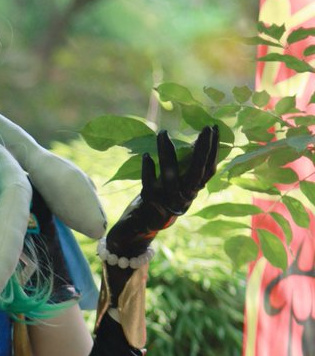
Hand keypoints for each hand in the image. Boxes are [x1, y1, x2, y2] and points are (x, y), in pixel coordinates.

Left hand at [106, 126, 218, 257]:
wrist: (140, 227)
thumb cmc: (160, 199)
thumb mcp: (176, 184)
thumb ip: (186, 167)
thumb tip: (199, 140)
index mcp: (192, 191)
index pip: (208, 170)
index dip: (214, 151)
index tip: (215, 128)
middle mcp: (183, 198)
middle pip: (196, 173)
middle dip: (202, 150)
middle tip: (205, 128)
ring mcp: (167, 202)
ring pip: (170, 176)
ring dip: (166, 153)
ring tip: (162, 133)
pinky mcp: (150, 205)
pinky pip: (149, 185)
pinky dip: (148, 170)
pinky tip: (146, 156)